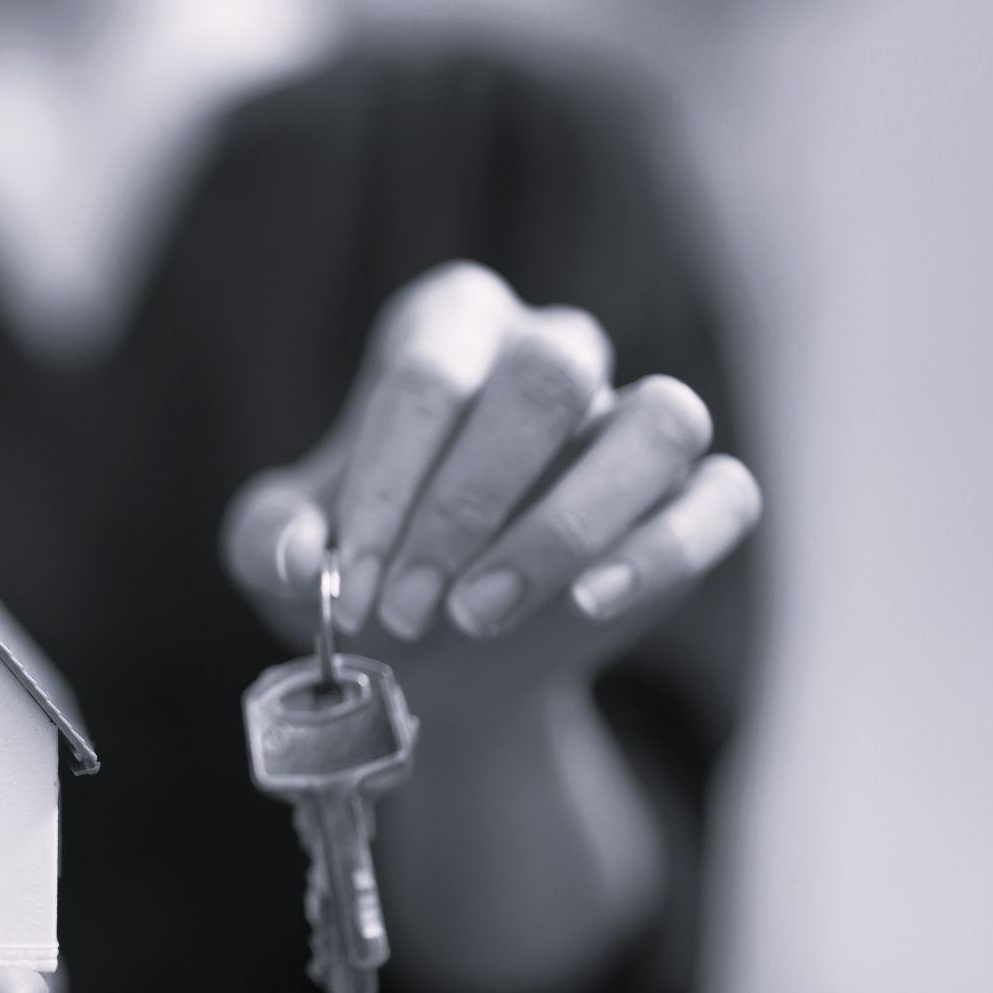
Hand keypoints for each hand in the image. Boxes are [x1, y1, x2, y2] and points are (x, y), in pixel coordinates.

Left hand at [223, 261, 759, 720]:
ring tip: (484, 610)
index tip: (355, 586)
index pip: (431, 375)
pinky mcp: (697, 493)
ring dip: (570, 525)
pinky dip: (665, 548)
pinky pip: (725, 493)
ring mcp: (632, 418)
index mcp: (448, 328)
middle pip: (548, 378)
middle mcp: (550, 349)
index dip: (391, 487)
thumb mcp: (276, 558)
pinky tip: (588, 604)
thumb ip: (267, 541)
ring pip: (661, 419)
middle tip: (409, 610)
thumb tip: (301, 555)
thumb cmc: (357, 575)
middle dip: (469, 505)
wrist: (431, 664)